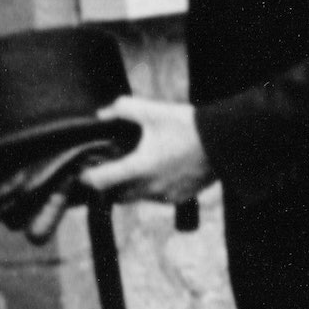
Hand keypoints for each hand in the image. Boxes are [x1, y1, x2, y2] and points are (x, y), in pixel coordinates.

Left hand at [85, 94, 213, 205]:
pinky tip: (159, 173)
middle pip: (116, 195)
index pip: (100, 181)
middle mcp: (150, 188)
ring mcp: (166, 196)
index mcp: (138, 168)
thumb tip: (102, 114)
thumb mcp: (153, 110)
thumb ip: (122, 109)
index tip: (83, 171)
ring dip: (130, 188)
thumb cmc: (188, 126)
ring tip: (134, 169)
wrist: (225, 141)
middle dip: (108, 185)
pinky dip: (152, 189)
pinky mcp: (180, 198)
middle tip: (108, 169)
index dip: (86, 177)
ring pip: (137, 198)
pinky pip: (158, 199)